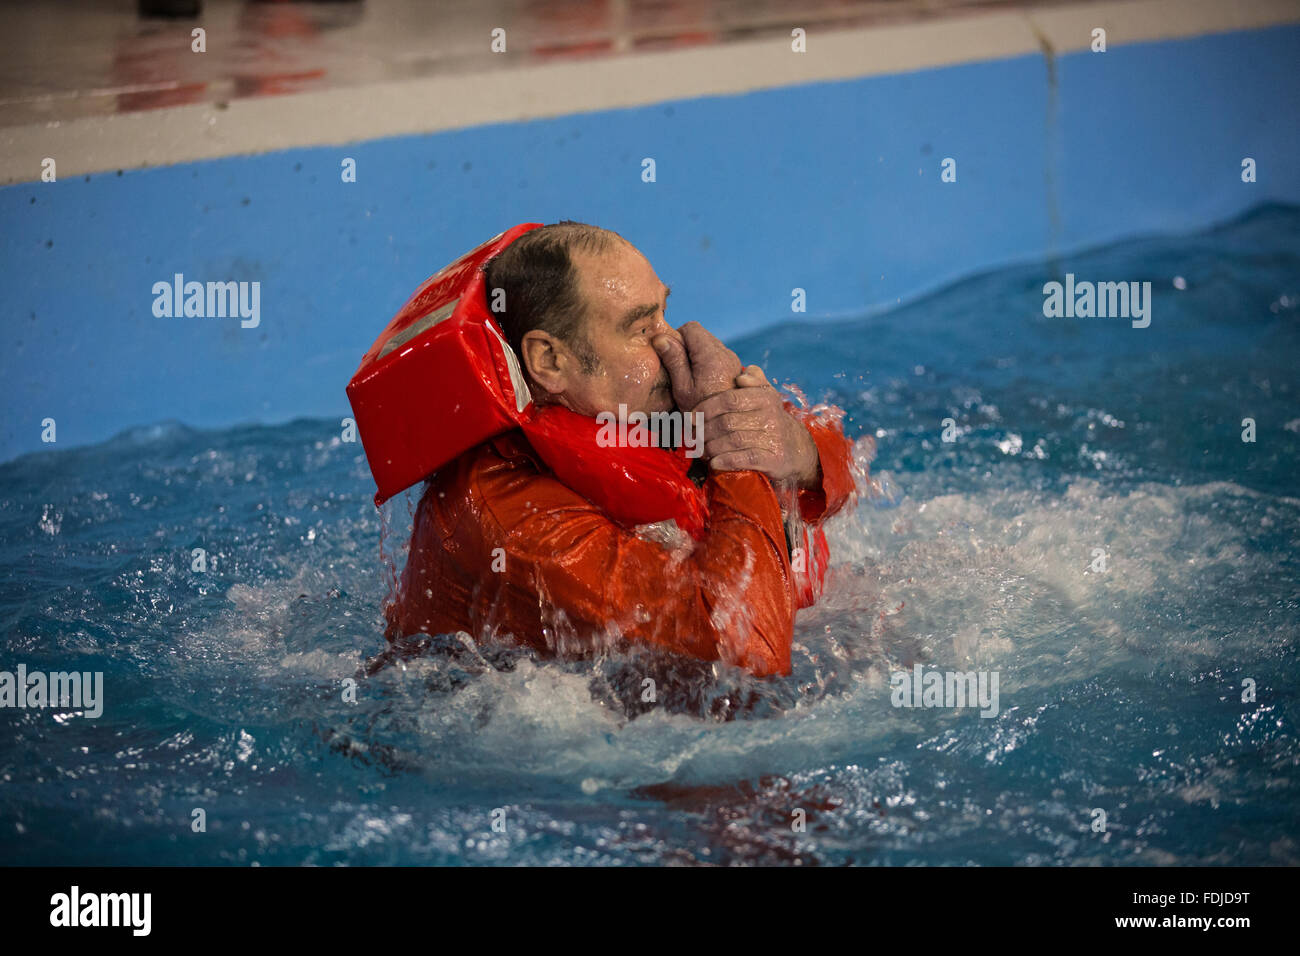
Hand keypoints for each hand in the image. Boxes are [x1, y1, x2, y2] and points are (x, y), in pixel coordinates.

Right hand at [652, 321, 741, 411]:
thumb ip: (673, 361)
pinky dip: (707, 361)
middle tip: (679, 368)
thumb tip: (661, 338)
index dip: (677, 336)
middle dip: (687, 346)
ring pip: (709, 344)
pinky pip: (717, 355)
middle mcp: (725, 353)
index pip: (691, 328)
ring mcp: (732, 360)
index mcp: (710, 355)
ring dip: (697, 354)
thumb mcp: (683, 388)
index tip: (671, 354)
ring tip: (690, 376)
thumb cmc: (703, 411)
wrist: (730, 427)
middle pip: (701, 335)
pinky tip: (702, 380)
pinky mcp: (735, 368)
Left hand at [694, 365, 819, 487]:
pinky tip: (714, 463)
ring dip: (712, 447)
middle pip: (727, 422)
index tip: (691, 417)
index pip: (729, 399)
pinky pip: (745, 459)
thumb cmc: (770, 419)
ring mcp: (773, 438)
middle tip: (693, 437)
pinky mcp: (773, 459)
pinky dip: (727, 461)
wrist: (797, 448)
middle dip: (705, 431)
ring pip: (733, 440)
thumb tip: (741, 376)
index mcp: (765, 397)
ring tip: (701, 450)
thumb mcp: (767, 395)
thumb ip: (755, 380)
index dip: (706, 408)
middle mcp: (770, 416)